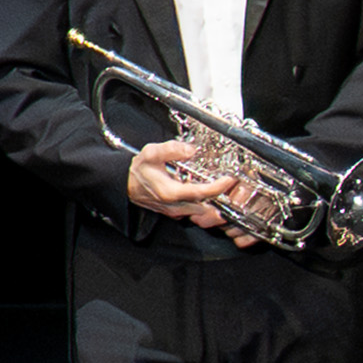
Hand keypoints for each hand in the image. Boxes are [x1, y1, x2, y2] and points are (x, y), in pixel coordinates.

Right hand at [131, 134, 248, 228]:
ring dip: (219, 205)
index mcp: (171, 193)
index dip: (218, 187)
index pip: (201, 193)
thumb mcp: (151, 153)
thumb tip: (190, 149)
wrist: (126, 185)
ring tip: (230, 193)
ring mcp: (178, 212)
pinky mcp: (179, 213)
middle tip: (237, 188)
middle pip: (207, 207)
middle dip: (224, 199)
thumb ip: (171, 149)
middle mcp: (176, 206)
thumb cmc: (139, 171)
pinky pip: (199, 213)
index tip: (230, 180)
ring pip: (204, 214)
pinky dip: (210, 207)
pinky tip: (216, 196)